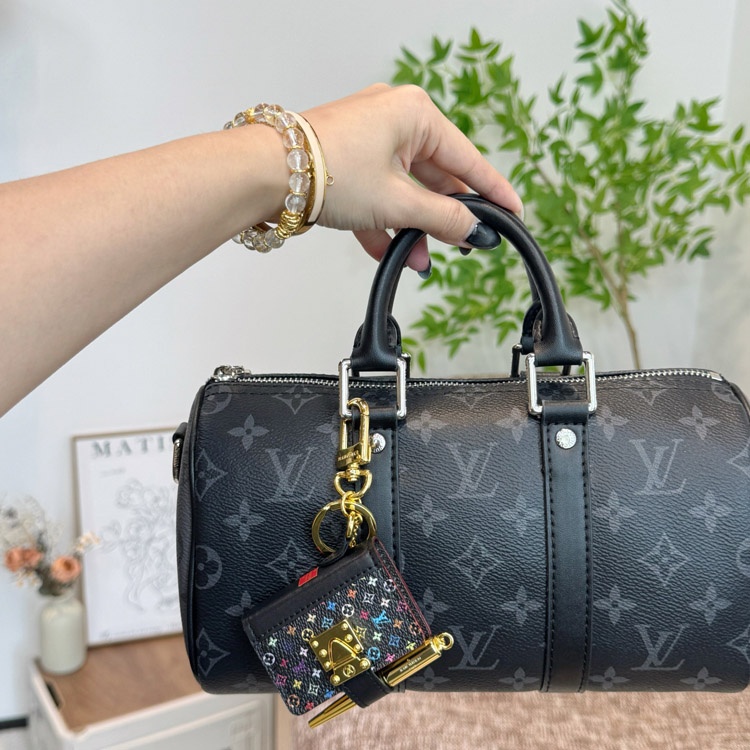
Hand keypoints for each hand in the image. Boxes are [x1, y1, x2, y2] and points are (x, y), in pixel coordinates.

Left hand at [303, 84, 521, 270]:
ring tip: (419, 259)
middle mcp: (393, 119)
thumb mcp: (397, 202)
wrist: (265, 174)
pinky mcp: (348, 160)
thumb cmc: (328, 171)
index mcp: (414, 114)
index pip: (467, 158)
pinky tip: (388, 251)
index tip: (513, 212)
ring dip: (412, 227)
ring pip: (404, 189)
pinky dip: (384, 221)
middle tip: (461, 246)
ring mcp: (368, 139)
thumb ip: (442, 218)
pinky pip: (378, 193)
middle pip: (434, 176)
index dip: (492, 191)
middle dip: (442, 219)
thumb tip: (473, 231)